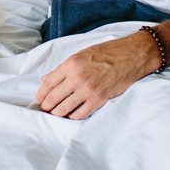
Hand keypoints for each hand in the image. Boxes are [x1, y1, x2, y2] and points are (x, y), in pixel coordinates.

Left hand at [35, 31, 158, 118]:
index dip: (41, 94)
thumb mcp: (81, 54)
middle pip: (54, 97)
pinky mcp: (99, 99)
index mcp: (71, 64)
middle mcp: (77, 77)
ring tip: (55, 114)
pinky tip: (71, 115)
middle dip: (47, 106)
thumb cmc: (107, 53)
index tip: (39, 100)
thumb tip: (45, 79)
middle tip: (45, 110)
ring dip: (58, 113)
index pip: (48, 83)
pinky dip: (73, 116)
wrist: (131, 56)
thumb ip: (63, 68)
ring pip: (65, 108)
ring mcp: (88, 90)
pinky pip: (80, 113)